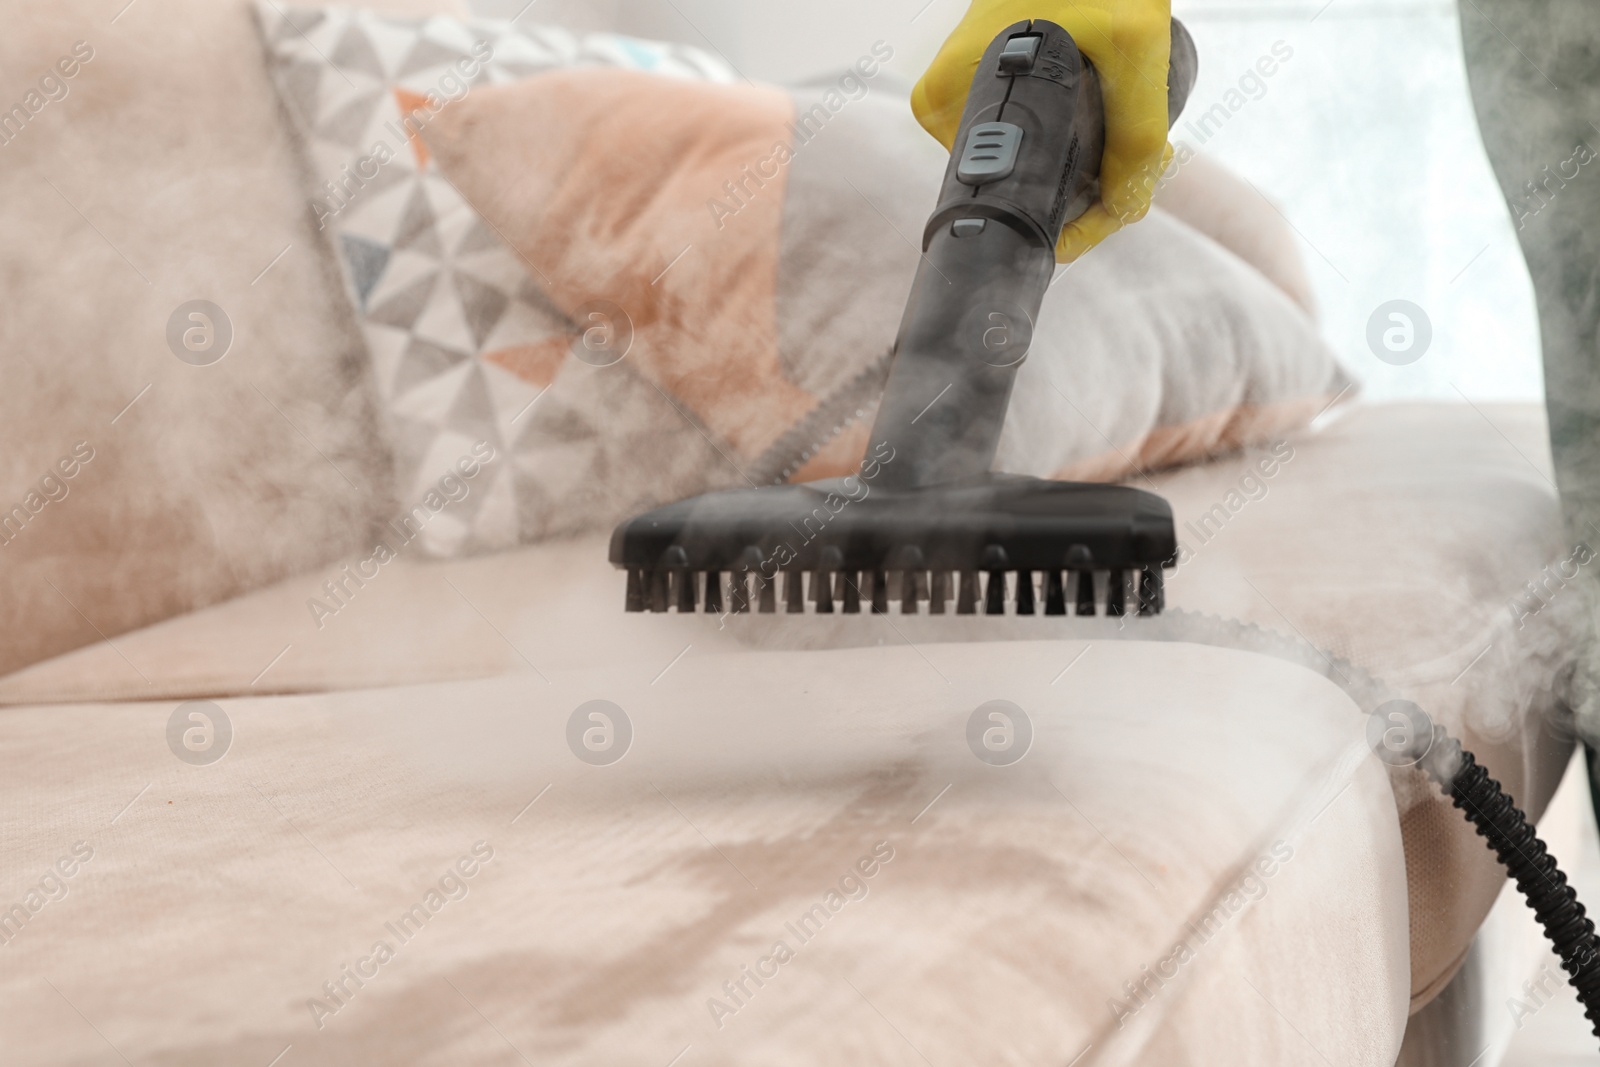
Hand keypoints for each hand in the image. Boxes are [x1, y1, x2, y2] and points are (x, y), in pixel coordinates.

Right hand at [912, 0, 1173, 261]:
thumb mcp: (1132, 42)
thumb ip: (1137, 132)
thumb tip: (1125, 208)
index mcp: (946, 99)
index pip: (1014, 194)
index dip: (1077, 220)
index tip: (1124, 209)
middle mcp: (944, 103)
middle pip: (1028, 185)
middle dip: (1093, 196)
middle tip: (1147, 173)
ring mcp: (967, 95)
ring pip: (1039, 166)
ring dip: (1095, 174)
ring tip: (1143, 153)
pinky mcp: (990, 88)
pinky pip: (1038, 140)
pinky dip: (1083, 148)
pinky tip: (1119, 138)